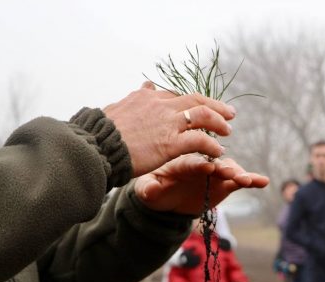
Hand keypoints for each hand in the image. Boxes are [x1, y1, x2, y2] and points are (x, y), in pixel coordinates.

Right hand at [104, 82, 235, 175]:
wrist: (95, 147)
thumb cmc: (101, 133)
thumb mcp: (118, 107)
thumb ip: (136, 98)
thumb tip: (146, 86)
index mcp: (147, 98)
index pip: (176, 95)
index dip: (192, 103)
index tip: (200, 108)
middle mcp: (161, 106)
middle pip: (196, 100)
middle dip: (216, 105)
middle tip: (229, 112)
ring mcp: (168, 123)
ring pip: (204, 115)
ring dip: (220, 122)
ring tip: (228, 131)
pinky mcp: (171, 143)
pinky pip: (200, 140)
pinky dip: (212, 145)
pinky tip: (218, 152)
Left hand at [134, 154, 268, 214]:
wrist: (166, 193)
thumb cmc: (155, 186)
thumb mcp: (148, 188)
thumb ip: (149, 188)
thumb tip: (149, 189)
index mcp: (182, 161)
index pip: (192, 161)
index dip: (200, 165)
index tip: (208, 168)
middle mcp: (201, 163)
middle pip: (215, 162)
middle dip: (224, 167)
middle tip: (233, 173)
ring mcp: (213, 172)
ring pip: (228, 169)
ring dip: (239, 173)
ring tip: (249, 180)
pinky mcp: (223, 182)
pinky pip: (238, 180)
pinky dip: (251, 180)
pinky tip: (263, 182)